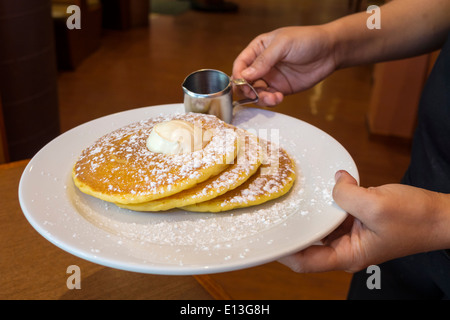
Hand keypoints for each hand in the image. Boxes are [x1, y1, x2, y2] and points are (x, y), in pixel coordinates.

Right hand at [232, 26, 336, 106]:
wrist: (330, 51)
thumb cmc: (307, 40)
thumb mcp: (283, 45)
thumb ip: (263, 60)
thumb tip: (245, 75)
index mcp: (258, 48)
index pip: (241, 64)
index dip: (238, 75)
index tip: (241, 84)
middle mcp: (262, 64)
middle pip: (245, 81)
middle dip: (247, 90)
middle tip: (254, 94)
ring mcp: (271, 77)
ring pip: (256, 92)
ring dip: (260, 98)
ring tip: (273, 97)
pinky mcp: (281, 88)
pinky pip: (269, 98)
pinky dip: (271, 101)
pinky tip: (279, 98)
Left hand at [279, 170, 449, 272]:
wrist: (440, 216)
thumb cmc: (416, 220)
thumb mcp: (376, 205)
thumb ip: (346, 195)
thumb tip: (334, 183)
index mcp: (348, 255)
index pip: (306, 261)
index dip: (285, 251)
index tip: (270, 237)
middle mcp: (346, 249)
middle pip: (309, 243)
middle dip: (294, 228)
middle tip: (276, 211)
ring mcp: (351, 235)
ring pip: (321, 226)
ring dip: (312, 212)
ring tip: (294, 197)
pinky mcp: (356, 221)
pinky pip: (334, 213)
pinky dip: (329, 201)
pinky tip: (324, 187)